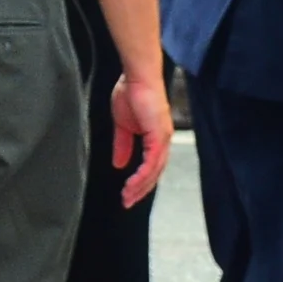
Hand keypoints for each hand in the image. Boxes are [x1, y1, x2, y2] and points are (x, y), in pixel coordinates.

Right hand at [110, 73, 173, 207]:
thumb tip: (119, 164)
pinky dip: (142, 175)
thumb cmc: (130, 94)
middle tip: (127, 203)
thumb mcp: (122, 125)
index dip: (140, 182)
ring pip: (154, 171)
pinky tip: (132, 183)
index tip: (127, 195)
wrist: (136, 78)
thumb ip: (122, 145)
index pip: (150, 167)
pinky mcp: (159, 136)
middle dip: (141, 190)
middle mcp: (163, 141)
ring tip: (127, 197)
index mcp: (155, 139)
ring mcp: (163, 139)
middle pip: (155, 174)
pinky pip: (152, 161)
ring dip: (140, 187)